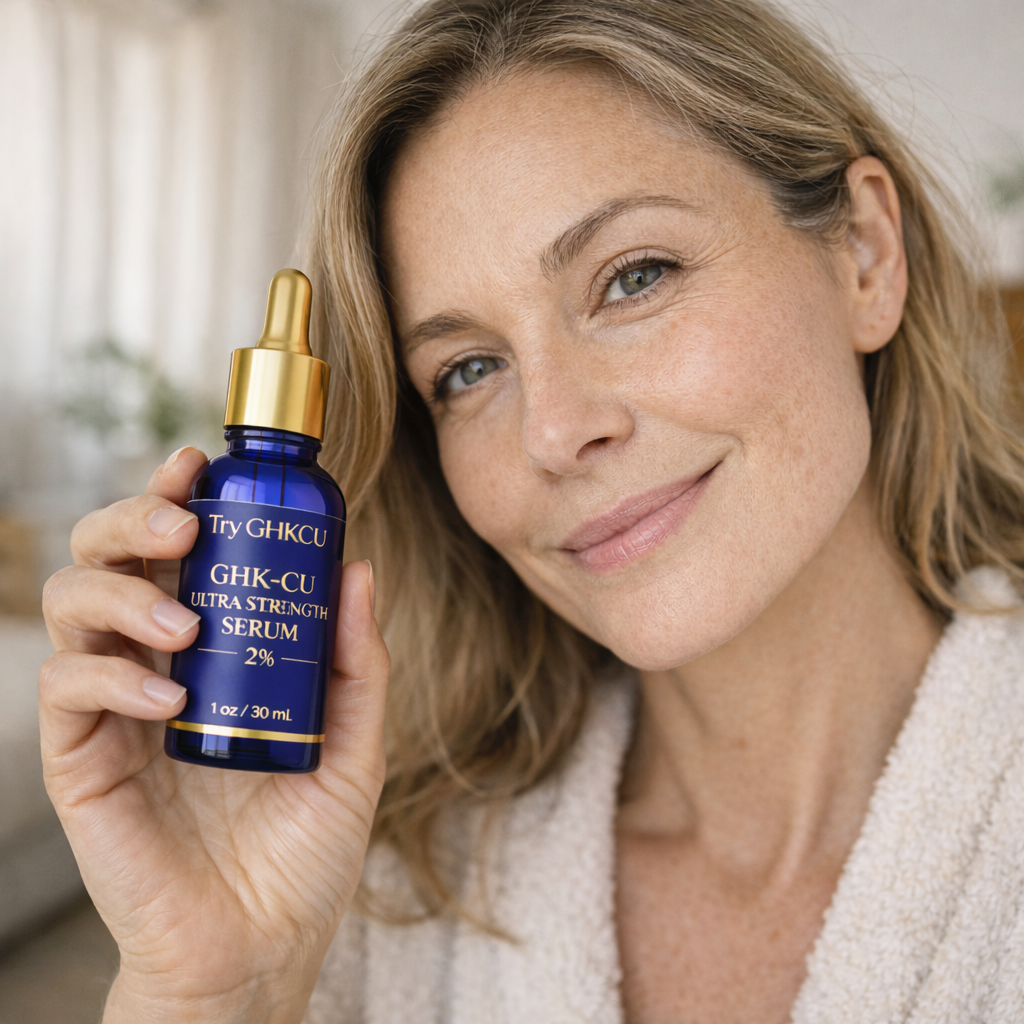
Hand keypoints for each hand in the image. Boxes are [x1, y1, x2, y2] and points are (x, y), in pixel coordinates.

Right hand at [39, 447, 388, 1022]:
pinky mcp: (79, 761)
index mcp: (212, 648)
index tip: (196, 464)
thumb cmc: (304, 845)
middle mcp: (153, 663)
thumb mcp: (354, 743)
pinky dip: (110, 676)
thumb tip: (360, 566)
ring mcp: (111, 708)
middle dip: (131, 522)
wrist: (263, 944)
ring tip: (184, 627)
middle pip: (108, 559)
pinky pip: (67, 691)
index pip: (174, 554)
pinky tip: (166, 695)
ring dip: (121, 596)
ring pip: (70, 608)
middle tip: (181, 526)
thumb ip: (355, 661)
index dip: (173, 498)